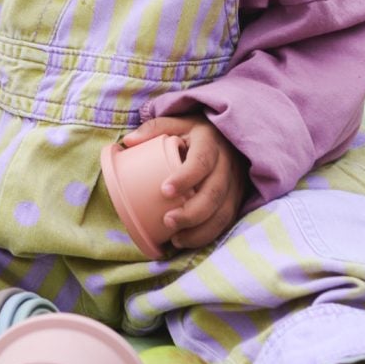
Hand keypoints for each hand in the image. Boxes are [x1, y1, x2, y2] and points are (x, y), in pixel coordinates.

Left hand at [120, 114, 249, 251]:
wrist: (226, 136)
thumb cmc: (194, 131)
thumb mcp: (176, 123)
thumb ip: (153, 128)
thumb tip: (128, 142)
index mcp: (210, 141)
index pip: (201, 161)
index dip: (186, 177)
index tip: (164, 191)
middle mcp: (227, 163)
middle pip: (214, 192)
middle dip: (192, 212)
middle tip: (168, 222)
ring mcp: (235, 183)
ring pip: (223, 212)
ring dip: (200, 230)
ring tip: (176, 239)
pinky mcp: (236, 198)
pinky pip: (226, 221)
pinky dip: (208, 235)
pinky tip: (187, 240)